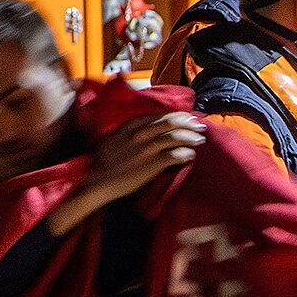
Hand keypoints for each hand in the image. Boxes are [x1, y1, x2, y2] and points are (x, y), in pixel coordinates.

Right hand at [49, 111, 205, 235]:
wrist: (96, 181)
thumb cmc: (103, 162)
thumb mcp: (114, 139)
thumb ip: (129, 132)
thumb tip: (146, 131)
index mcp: (131, 126)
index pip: (160, 116)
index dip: (177, 115)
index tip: (187, 117)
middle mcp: (140, 134)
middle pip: (171, 123)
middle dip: (189, 123)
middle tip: (200, 125)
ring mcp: (146, 149)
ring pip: (175, 137)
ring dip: (191, 137)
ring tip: (200, 140)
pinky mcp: (151, 165)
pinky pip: (174, 155)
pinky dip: (185, 154)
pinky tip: (190, 155)